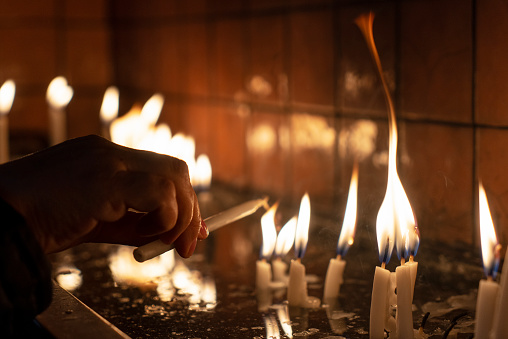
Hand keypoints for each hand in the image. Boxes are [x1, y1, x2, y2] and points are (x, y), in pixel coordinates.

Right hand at [0, 135, 207, 256]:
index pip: (162, 168)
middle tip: (191, 242)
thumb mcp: (97, 221)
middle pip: (176, 169)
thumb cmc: (41, 221)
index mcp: (107, 155)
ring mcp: (108, 161)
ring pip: (174, 177)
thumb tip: (172, 236)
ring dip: (183, 217)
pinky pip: (159, 194)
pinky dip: (167, 218)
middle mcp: (111, 151)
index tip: (192, 228)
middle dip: (191, 208)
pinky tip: (149, 238)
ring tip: (170, 245)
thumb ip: (135, 224)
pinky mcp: (105, 179)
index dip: (185, 199)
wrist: (0, 217)